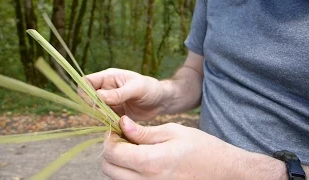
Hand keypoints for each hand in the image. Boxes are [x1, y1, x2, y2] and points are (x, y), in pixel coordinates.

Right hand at [82, 68, 164, 120]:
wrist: (161, 101)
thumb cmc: (151, 88)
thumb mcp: (137, 88)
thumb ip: (119, 93)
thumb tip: (98, 97)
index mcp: (109, 77)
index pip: (87, 82)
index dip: (85, 92)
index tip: (94, 102)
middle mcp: (106, 89)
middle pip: (87, 98)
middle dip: (93, 107)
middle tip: (107, 113)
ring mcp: (109, 102)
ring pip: (94, 110)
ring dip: (101, 117)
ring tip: (114, 119)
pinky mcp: (114, 113)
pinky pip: (104, 119)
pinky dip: (107, 123)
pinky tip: (117, 125)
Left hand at [102, 116, 238, 179]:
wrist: (223, 172)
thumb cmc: (202, 148)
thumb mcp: (173, 132)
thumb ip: (144, 132)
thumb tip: (122, 124)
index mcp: (151, 162)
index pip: (113, 152)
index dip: (110, 138)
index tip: (117, 129)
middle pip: (108, 169)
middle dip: (110, 151)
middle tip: (123, 137)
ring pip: (116, 179)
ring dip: (117, 163)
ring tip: (132, 149)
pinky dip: (127, 173)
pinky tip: (140, 161)